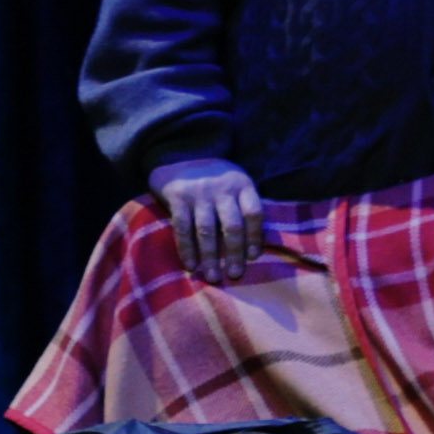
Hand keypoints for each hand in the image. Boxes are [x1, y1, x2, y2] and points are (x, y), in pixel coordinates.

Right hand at [147, 155, 264, 281]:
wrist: (178, 156)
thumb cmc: (213, 179)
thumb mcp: (234, 184)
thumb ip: (243, 206)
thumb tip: (254, 247)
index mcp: (241, 184)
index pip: (254, 213)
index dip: (255, 237)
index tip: (253, 258)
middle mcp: (222, 188)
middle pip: (233, 225)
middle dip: (234, 253)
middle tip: (234, 275)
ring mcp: (198, 192)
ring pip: (207, 230)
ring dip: (210, 256)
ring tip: (213, 277)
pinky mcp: (177, 196)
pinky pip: (183, 228)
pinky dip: (187, 249)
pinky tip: (191, 265)